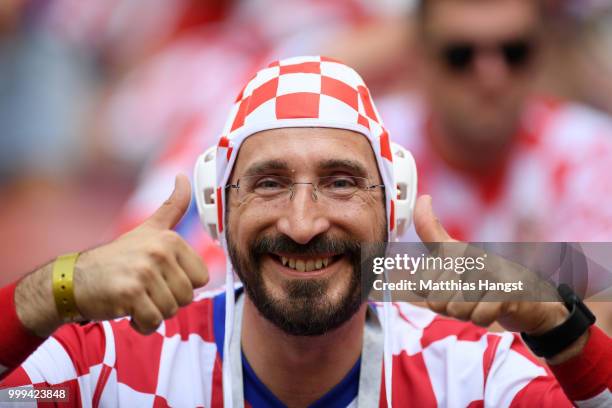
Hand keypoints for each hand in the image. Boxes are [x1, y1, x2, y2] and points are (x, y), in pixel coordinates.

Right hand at [73, 174, 208, 333]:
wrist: (75, 279)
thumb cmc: (118, 258)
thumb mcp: (149, 229)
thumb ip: (172, 207)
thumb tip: (184, 177)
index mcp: (170, 239)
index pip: (201, 278)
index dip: (182, 284)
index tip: (161, 277)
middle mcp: (159, 252)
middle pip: (187, 296)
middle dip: (168, 300)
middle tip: (146, 290)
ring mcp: (144, 271)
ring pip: (171, 310)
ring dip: (154, 313)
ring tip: (136, 299)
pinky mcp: (130, 293)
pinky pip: (153, 322)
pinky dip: (142, 324)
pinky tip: (128, 311)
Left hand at [413, 195, 568, 335]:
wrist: (530, 299)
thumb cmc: (486, 280)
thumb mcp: (454, 261)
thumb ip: (431, 247)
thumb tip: (422, 204)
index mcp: (455, 250)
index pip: (420, 280)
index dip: (431, 292)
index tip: (450, 283)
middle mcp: (471, 256)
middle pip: (436, 301)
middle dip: (451, 307)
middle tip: (469, 296)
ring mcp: (490, 272)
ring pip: (456, 310)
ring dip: (468, 313)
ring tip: (481, 300)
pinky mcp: (506, 291)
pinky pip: (478, 317)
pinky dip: (485, 318)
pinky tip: (495, 307)